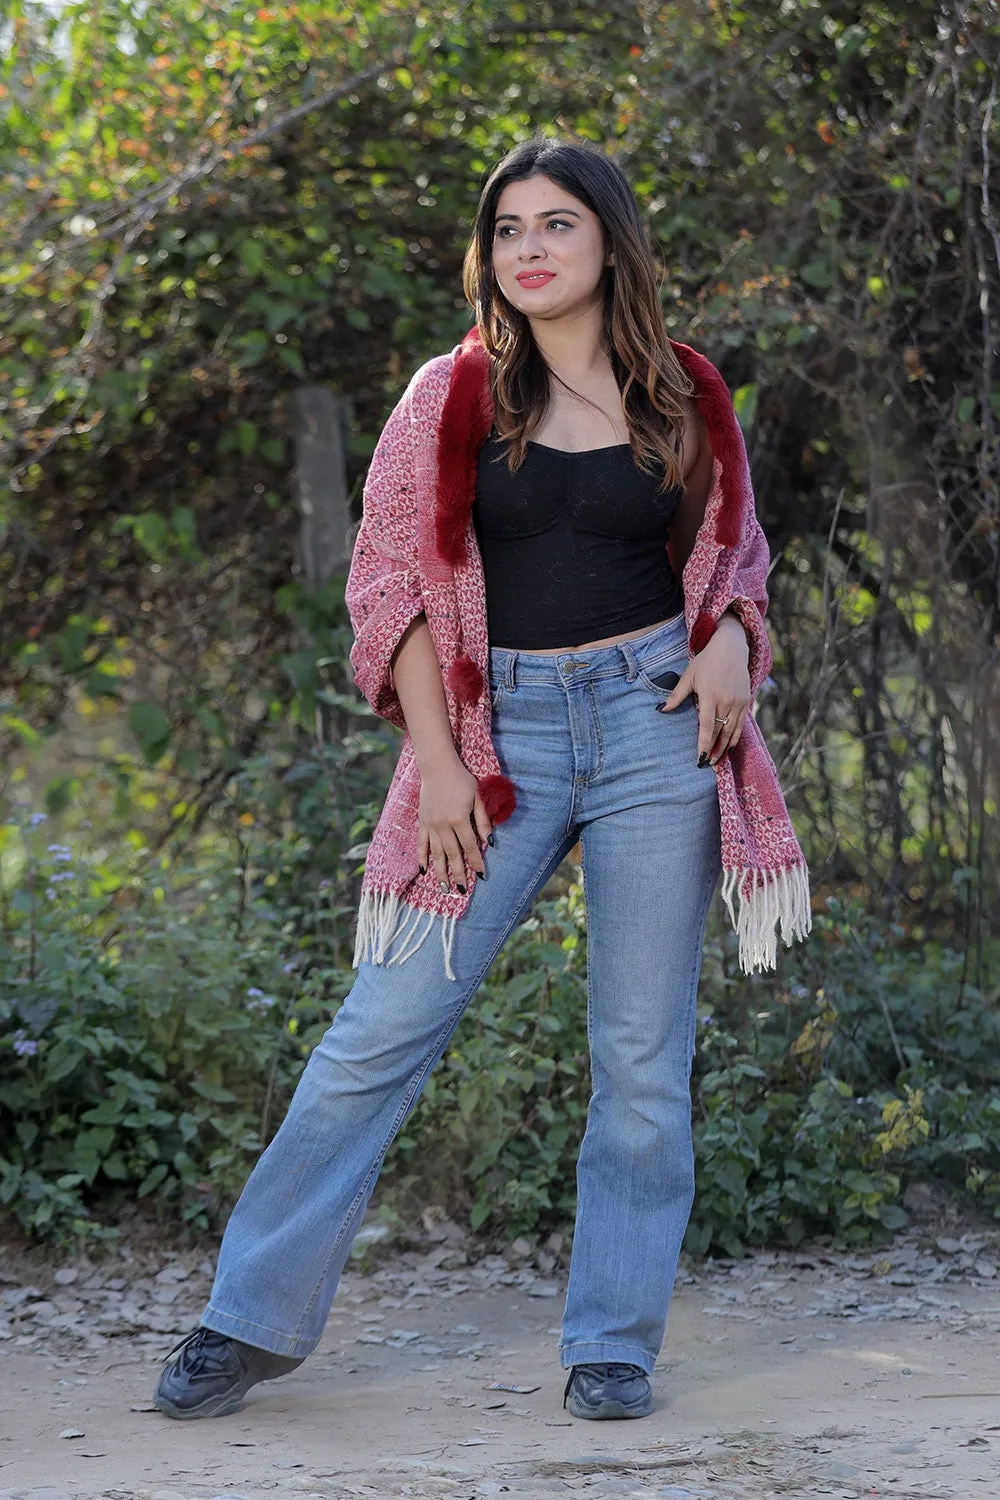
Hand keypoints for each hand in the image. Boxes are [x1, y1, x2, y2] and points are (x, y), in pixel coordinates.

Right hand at [417, 757, 491, 892]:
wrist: (437, 767)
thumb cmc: (462, 780)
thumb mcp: (478, 797)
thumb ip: (483, 820)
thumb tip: (490, 842)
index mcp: (459, 819)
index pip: (470, 847)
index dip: (476, 862)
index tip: (481, 876)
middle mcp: (443, 825)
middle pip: (452, 855)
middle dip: (458, 873)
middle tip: (461, 890)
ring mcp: (430, 825)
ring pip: (436, 854)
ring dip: (440, 872)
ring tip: (444, 887)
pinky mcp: (422, 822)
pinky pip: (421, 844)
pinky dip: (422, 858)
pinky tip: (424, 871)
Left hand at [659, 614, 750, 764]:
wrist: (731, 648)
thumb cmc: (706, 661)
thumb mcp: (689, 676)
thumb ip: (676, 696)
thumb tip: (660, 709)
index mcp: (710, 697)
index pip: (707, 728)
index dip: (704, 745)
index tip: (700, 760)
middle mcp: (726, 702)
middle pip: (721, 734)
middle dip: (715, 751)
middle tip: (707, 765)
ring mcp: (738, 702)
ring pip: (732, 732)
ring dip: (725, 748)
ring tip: (718, 760)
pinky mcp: (746, 701)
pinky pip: (741, 725)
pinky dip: (735, 737)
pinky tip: (729, 745)